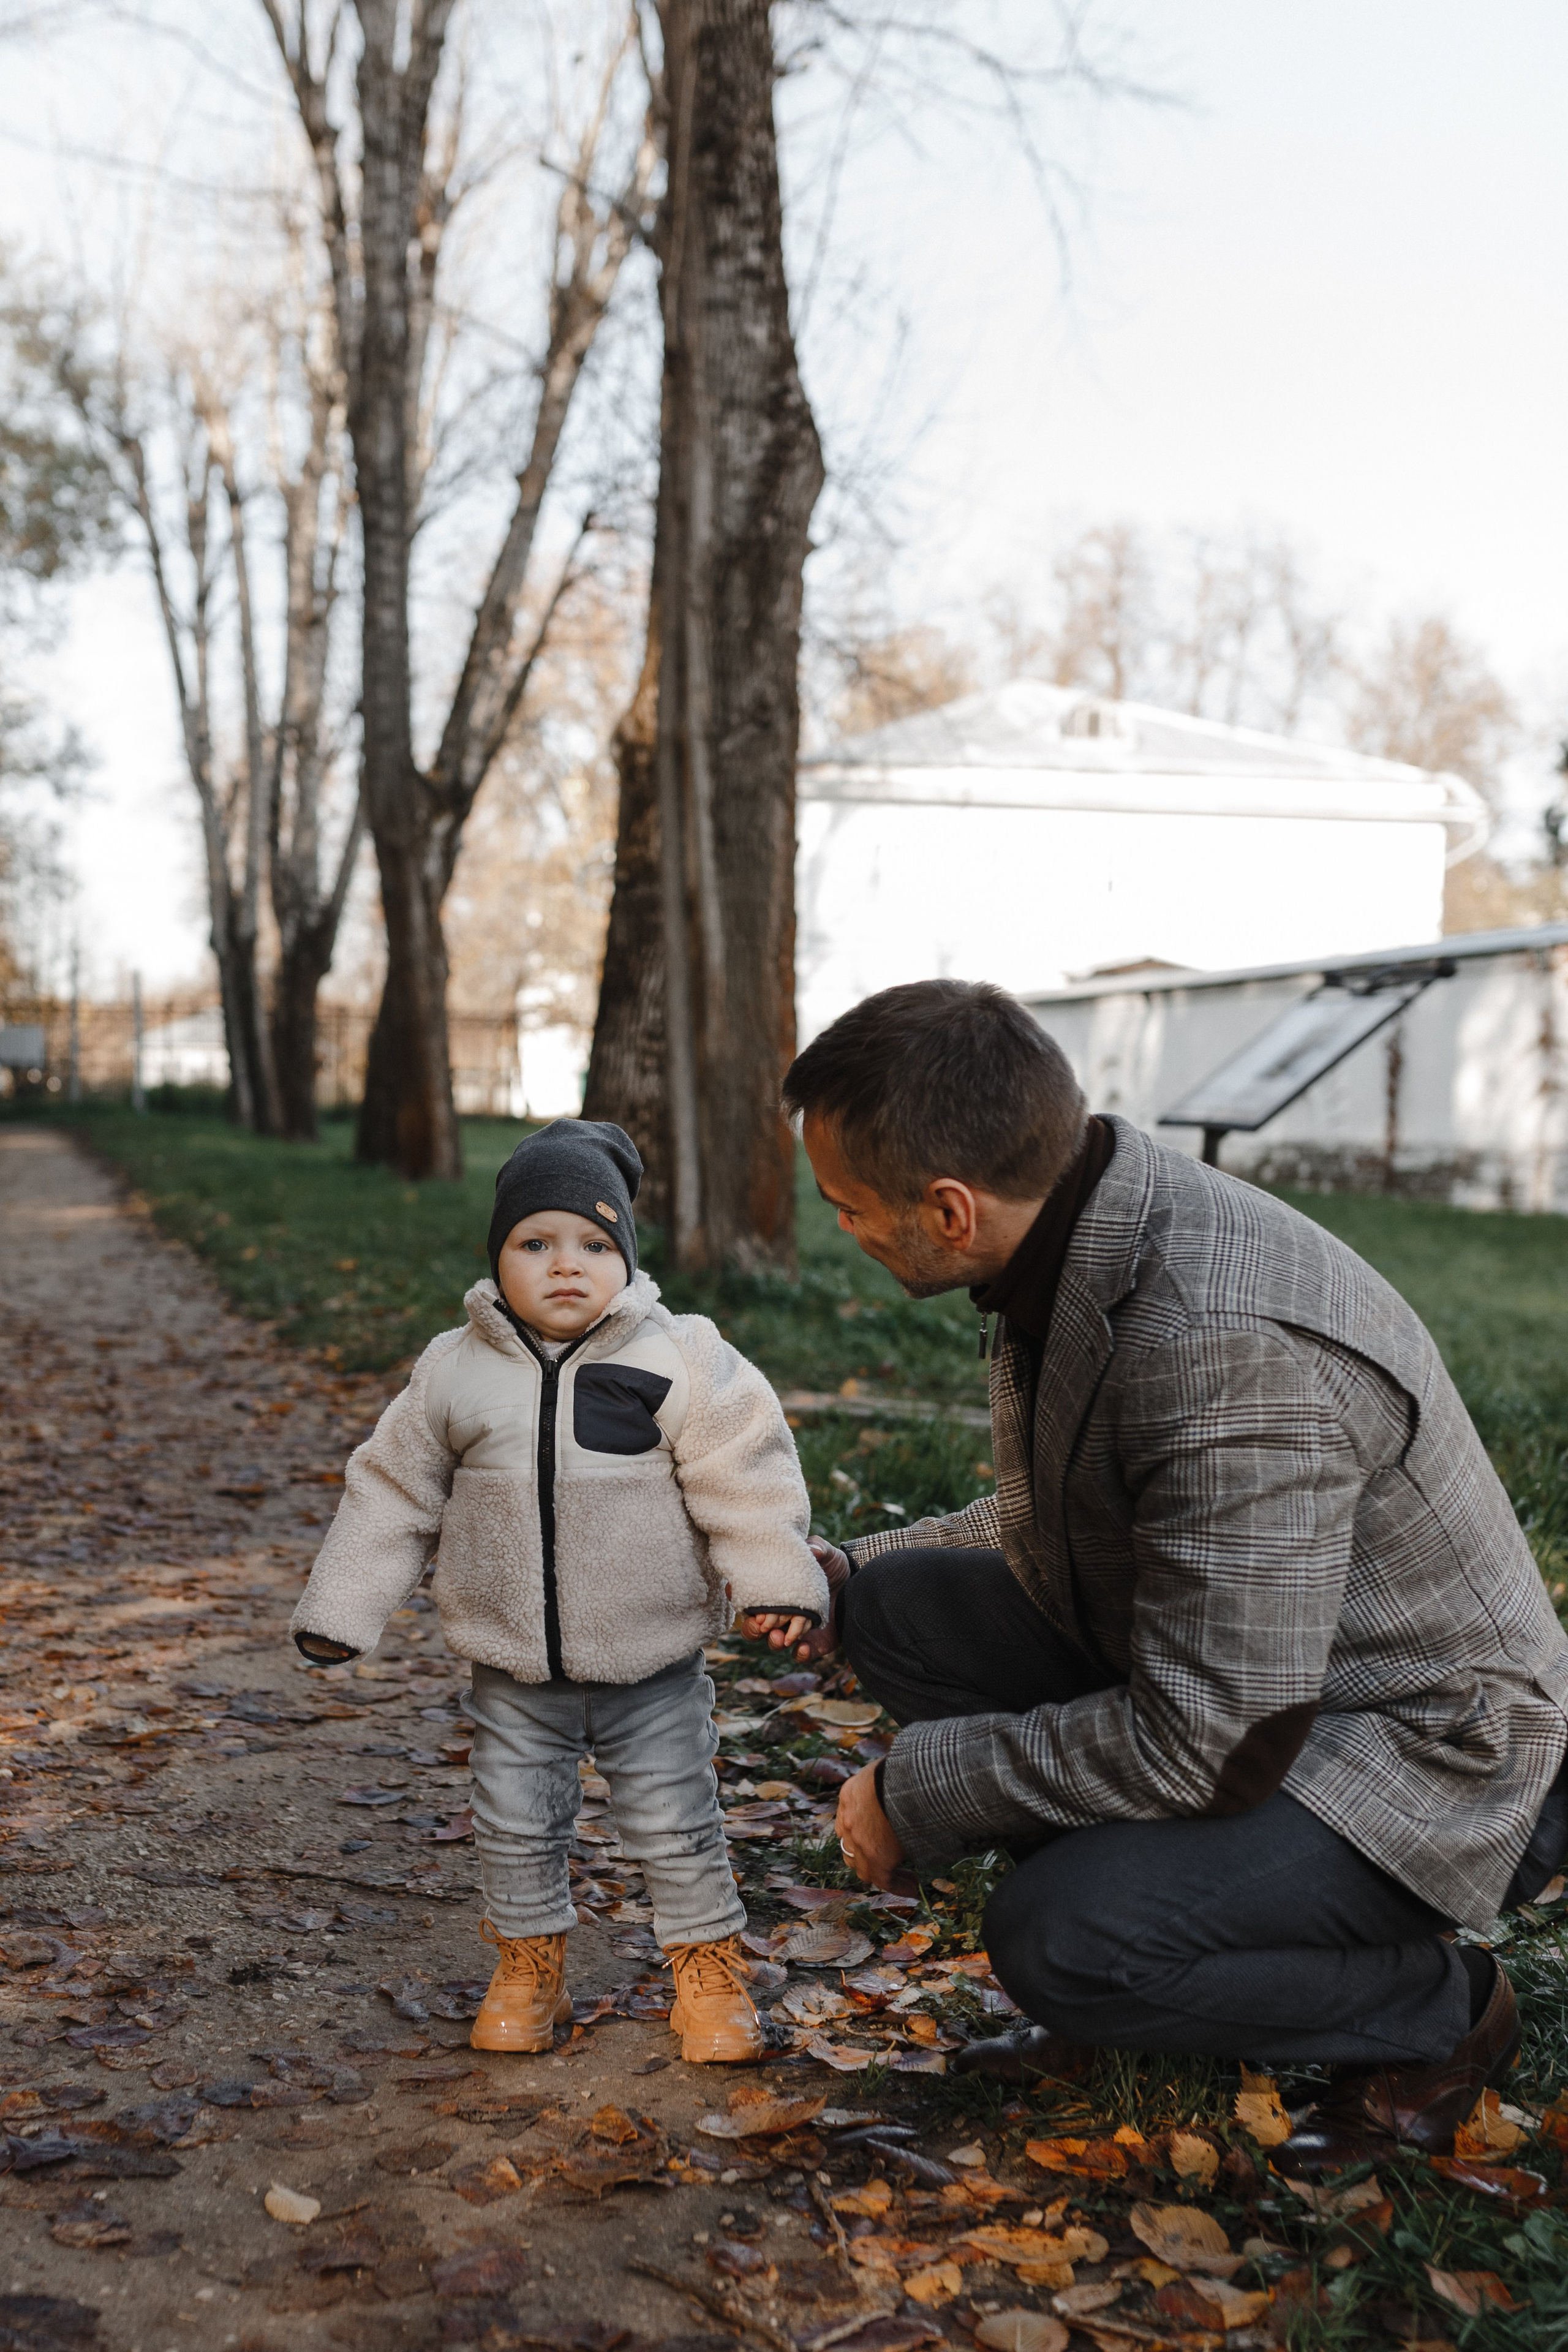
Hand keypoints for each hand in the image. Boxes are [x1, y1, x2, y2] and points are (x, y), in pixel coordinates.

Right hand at [737, 1538, 849, 1662]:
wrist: (858, 1584)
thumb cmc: (833, 1566)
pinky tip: (804, 1646)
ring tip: (781, 1636)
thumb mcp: (825, 1553)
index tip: (737, 1592)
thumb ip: (817, 1548)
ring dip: (773, 1641)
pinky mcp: (812, 1643)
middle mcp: (780, 1612)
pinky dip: (799, 1653)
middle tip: (762, 1622)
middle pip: (753, 1626)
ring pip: (773, 1642)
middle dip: (753, 1627)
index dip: (738, 1596)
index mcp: (775, 1590)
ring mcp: (794, 1630)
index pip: (748, 1596)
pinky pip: (799, 1655)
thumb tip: (811, 1550)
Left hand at [835, 1761, 912, 1893]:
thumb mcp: (887, 1768)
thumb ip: (890, 1779)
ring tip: (905, 1877)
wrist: (903, 1780)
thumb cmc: (904, 1767)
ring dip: (882, 1873)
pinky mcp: (876, 1859)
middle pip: (851, 1847)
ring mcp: (859, 1842)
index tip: (877, 1837)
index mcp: (850, 1794)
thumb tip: (909, 1774)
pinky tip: (912, 1888)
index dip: (860, 1831)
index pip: (849, 1820)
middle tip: (888, 1860)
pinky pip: (885, 1880)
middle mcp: (849, 1820)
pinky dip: (898, 1886)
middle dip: (866, 1855)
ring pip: (864, 1867)